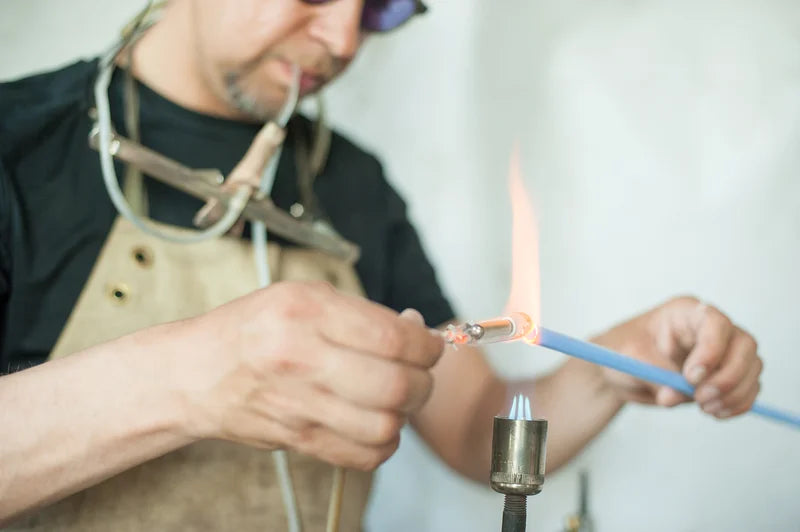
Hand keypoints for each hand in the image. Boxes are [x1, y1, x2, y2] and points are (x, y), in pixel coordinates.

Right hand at [169, 281, 443, 469]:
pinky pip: (362, 455)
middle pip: (396, 385)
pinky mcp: (296, 439)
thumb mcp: (302, 296)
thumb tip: (418, 332)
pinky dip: (384, 444)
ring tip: (396, 399)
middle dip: (423, 382)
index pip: (392, 338)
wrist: (195, 373)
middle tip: (419, 374)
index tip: (430, 346)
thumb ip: (362, 314)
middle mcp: (301, 357)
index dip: (427, 346)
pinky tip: (376, 424)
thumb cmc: (251, 329)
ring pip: (384, 425)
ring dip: (405, 415)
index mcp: (306, 310)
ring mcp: (298, 404)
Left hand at [592, 296, 761, 418]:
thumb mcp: (627, 358)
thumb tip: (673, 395)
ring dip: (734, 393)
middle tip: (701, 399)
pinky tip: (716, 412)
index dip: (712, 350)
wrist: (619, 371)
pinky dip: (738, 404)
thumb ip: (653, 374)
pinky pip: (748, 388)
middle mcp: (709, 328)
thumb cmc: (621, 352)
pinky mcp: (725, 374)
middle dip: (728, 376)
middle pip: (744, 344)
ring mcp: (722, 351)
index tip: (692, 378)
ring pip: (752, 367)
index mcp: (684, 313)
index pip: (715, 322)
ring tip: (704, 408)